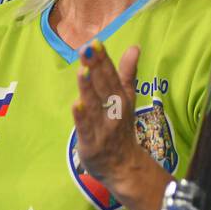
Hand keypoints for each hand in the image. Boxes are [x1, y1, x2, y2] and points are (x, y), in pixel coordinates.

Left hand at [72, 41, 145, 190]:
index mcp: (121, 98)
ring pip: (94, 106)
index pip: (112, 76)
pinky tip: (75, 105)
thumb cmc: (122, 127)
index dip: (104, 60)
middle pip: (104, 87)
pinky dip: (81, 119)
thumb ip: (127, 72)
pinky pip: (86, 130)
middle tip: (87, 50)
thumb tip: (135, 47)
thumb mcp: (127, 98)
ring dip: (88, 89)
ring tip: (83, 71)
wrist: (124, 166)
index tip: (97, 43)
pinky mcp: (91, 144)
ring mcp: (103, 128)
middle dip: (95, 69)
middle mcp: (114, 111)